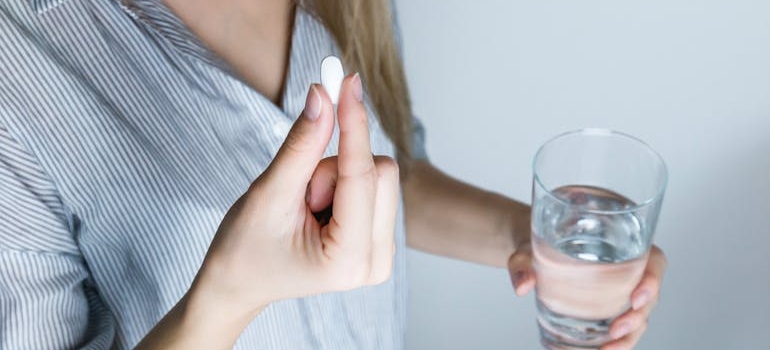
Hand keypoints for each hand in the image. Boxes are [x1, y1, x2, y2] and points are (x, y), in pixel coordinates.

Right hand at [192, 74, 398, 316]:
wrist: (240, 283)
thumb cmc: (245, 249)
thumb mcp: (269, 194)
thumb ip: (301, 146)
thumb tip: (323, 95)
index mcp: (348, 261)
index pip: (361, 175)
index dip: (353, 124)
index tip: (348, 81)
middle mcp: (376, 263)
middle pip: (380, 172)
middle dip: (334, 168)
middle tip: (301, 192)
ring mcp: (382, 254)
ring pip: (378, 176)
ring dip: (337, 177)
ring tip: (305, 206)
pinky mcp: (380, 240)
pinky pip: (374, 186)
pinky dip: (343, 185)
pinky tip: (319, 210)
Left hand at [508, 243, 666, 349]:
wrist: (529, 249)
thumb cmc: (536, 238)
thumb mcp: (528, 246)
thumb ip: (522, 262)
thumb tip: (522, 285)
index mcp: (620, 239)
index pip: (652, 259)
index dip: (653, 279)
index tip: (637, 297)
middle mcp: (627, 264)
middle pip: (648, 293)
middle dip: (638, 316)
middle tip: (616, 330)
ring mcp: (619, 287)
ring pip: (637, 314)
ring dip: (629, 335)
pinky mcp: (607, 304)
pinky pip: (620, 324)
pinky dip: (615, 341)